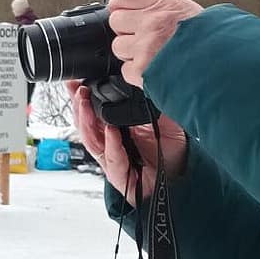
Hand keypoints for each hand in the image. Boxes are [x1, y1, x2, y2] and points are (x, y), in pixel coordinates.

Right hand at [70, 81, 187, 201]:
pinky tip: (111, 130)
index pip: (92, 113)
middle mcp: (109, 144)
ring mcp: (112, 160)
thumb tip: (144, 79)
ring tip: (86, 103)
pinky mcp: (120, 176)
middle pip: (85, 125)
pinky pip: (111, 158)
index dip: (82, 99)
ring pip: (91, 140)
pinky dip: (111, 143)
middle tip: (78, 89)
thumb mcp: (164, 120)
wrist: (182, 178)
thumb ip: (151, 103)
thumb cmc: (170, 153)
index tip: (77, 83)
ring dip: (87, 121)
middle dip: (79, 106)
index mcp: (115, 130)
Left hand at [105, 0, 204, 88]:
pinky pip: (126, 70)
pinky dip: (137, 73)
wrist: (222, 66)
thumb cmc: (210, 40)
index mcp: (163, 5)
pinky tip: (155, 69)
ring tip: (152, 55)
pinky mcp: (142, 69)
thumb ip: (161, 8)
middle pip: (116, 21)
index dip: (120, 5)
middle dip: (127, 31)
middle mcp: (152, 22)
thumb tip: (137, 10)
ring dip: (131, 53)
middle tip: (144, 37)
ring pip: (118, 47)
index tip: (124, 11)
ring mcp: (145, 46)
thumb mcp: (187, 12)